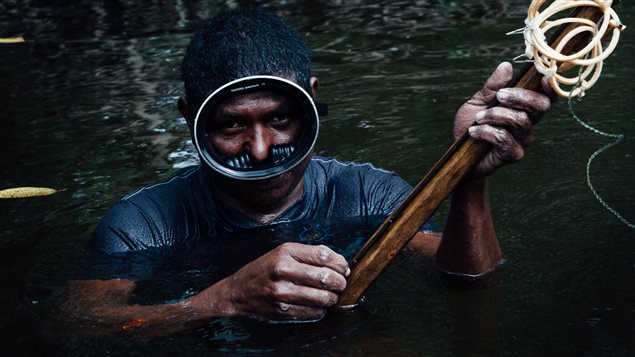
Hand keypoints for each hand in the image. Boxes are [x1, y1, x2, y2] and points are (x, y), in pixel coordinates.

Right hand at [192, 242, 349, 320]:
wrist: (239, 291)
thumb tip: (341, 265)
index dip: (340, 263)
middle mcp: (283, 271)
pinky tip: (317, 305)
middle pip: (327, 278)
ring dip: (333, 298)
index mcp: (286, 252)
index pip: (324, 256)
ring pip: (323, 298)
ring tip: (330, 295)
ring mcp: (282, 293)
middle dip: (340, 282)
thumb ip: (310, 255)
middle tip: (341, 284)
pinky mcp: (283, 311)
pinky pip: (314, 313)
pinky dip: (321, 310)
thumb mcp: (283, 253)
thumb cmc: (266, 269)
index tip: (344, 268)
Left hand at [454, 62, 554, 176]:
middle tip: (499, 96)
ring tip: (478, 118)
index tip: (543, 78)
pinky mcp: (513, 154)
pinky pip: (505, 138)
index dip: (550, 87)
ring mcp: (522, 139)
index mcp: (523, 108)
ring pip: (520, 120)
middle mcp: (528, 123)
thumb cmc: (471, 125)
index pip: (545, 96)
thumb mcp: (478, 101)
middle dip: (520, 97)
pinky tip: (474, 132)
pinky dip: (486, 131)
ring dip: (495, 115)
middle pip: (541, 106)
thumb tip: (506, 66)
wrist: (460, 154)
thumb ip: (492, 86)